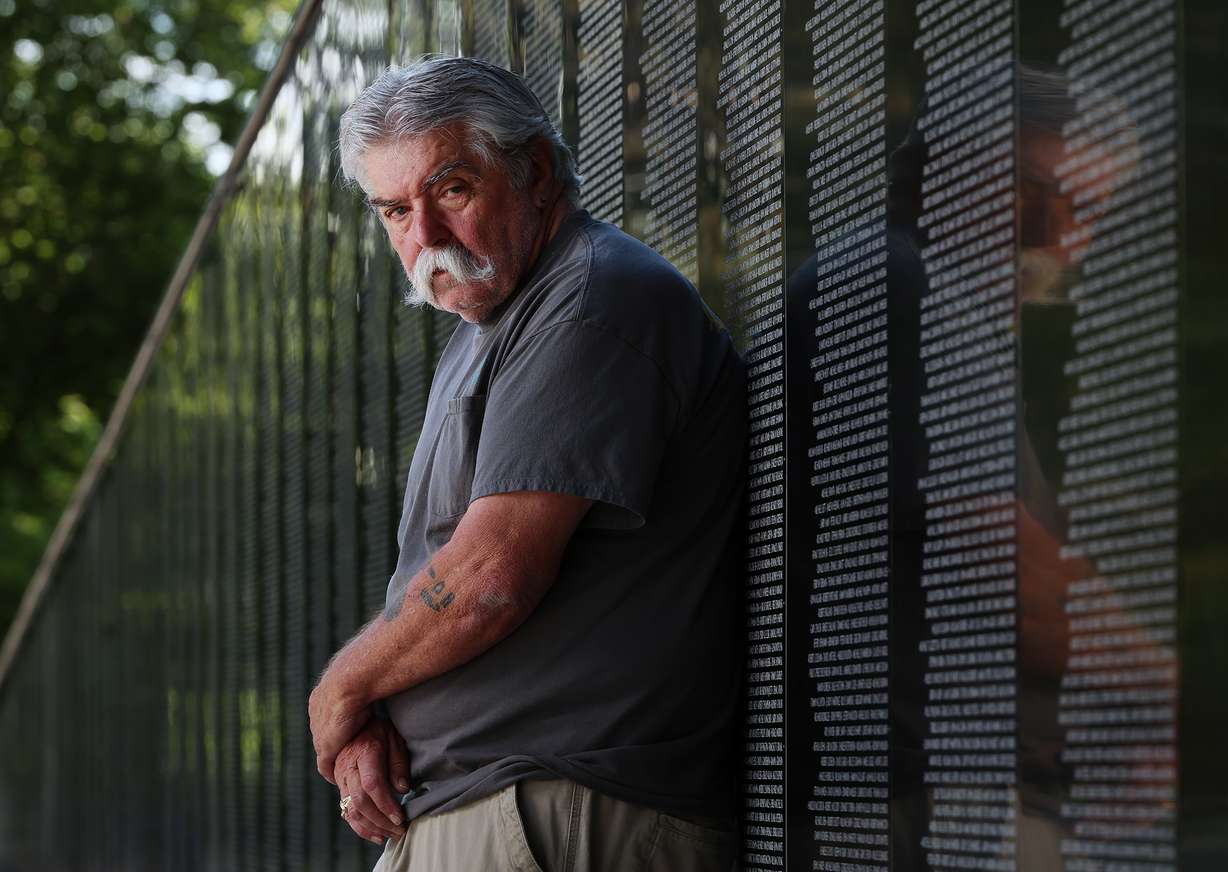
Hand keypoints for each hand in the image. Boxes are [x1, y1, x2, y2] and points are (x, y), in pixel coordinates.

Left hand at [309, 674, 371, 782]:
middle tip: (345, 748)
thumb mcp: (358, 677)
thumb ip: (358, 685)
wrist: (351, 681)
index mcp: (321, 695)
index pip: (326, 714)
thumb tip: (367, 678)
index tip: (345, 729)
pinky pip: (325, 764)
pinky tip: (338, 778)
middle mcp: (316, 712)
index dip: (336, 723)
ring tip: (343, 765)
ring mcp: (318, 730)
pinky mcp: (325, 746)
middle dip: (333, 739)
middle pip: (323, 731)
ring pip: (324, 747)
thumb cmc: (362, 671)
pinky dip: (331, 771)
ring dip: (333, 756)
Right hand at [335, 719, 411, 844]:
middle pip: (360, 802)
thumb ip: (398, 762)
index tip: (400, 817)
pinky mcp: (340, 788)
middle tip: (400, 830)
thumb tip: (402, 789)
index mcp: (364, 752)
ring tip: (392, 835)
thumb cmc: (379, 732)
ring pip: (351, 811)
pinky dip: (361, 828)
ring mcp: (341, 780)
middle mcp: (348, 768)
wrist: (352, 726)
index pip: (372, 784)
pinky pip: (347, 813)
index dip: (386, 804)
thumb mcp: (394, 738)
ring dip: (373, 828)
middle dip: (381, 820)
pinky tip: (377, 836)